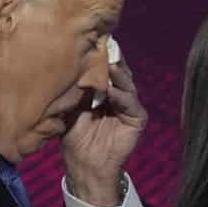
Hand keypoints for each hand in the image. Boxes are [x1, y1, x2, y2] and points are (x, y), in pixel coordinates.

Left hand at [61, 55, 146, 206]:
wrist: (84, 165)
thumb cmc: (75, 137)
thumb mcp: (70, 108)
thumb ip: (75, 89)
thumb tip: (71, 65)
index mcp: (103, 90)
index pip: (104, 68)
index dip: (100, 55)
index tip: (92, 40)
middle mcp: (118, 94)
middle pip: (118, 71)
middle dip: (111, 59)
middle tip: (104, 45)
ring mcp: (129, 106)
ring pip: (126, 84)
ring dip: (118, 74)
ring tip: (109, 64)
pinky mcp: (137, 119)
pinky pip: (131, 103)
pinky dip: (121, 96)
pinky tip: (110, 91)